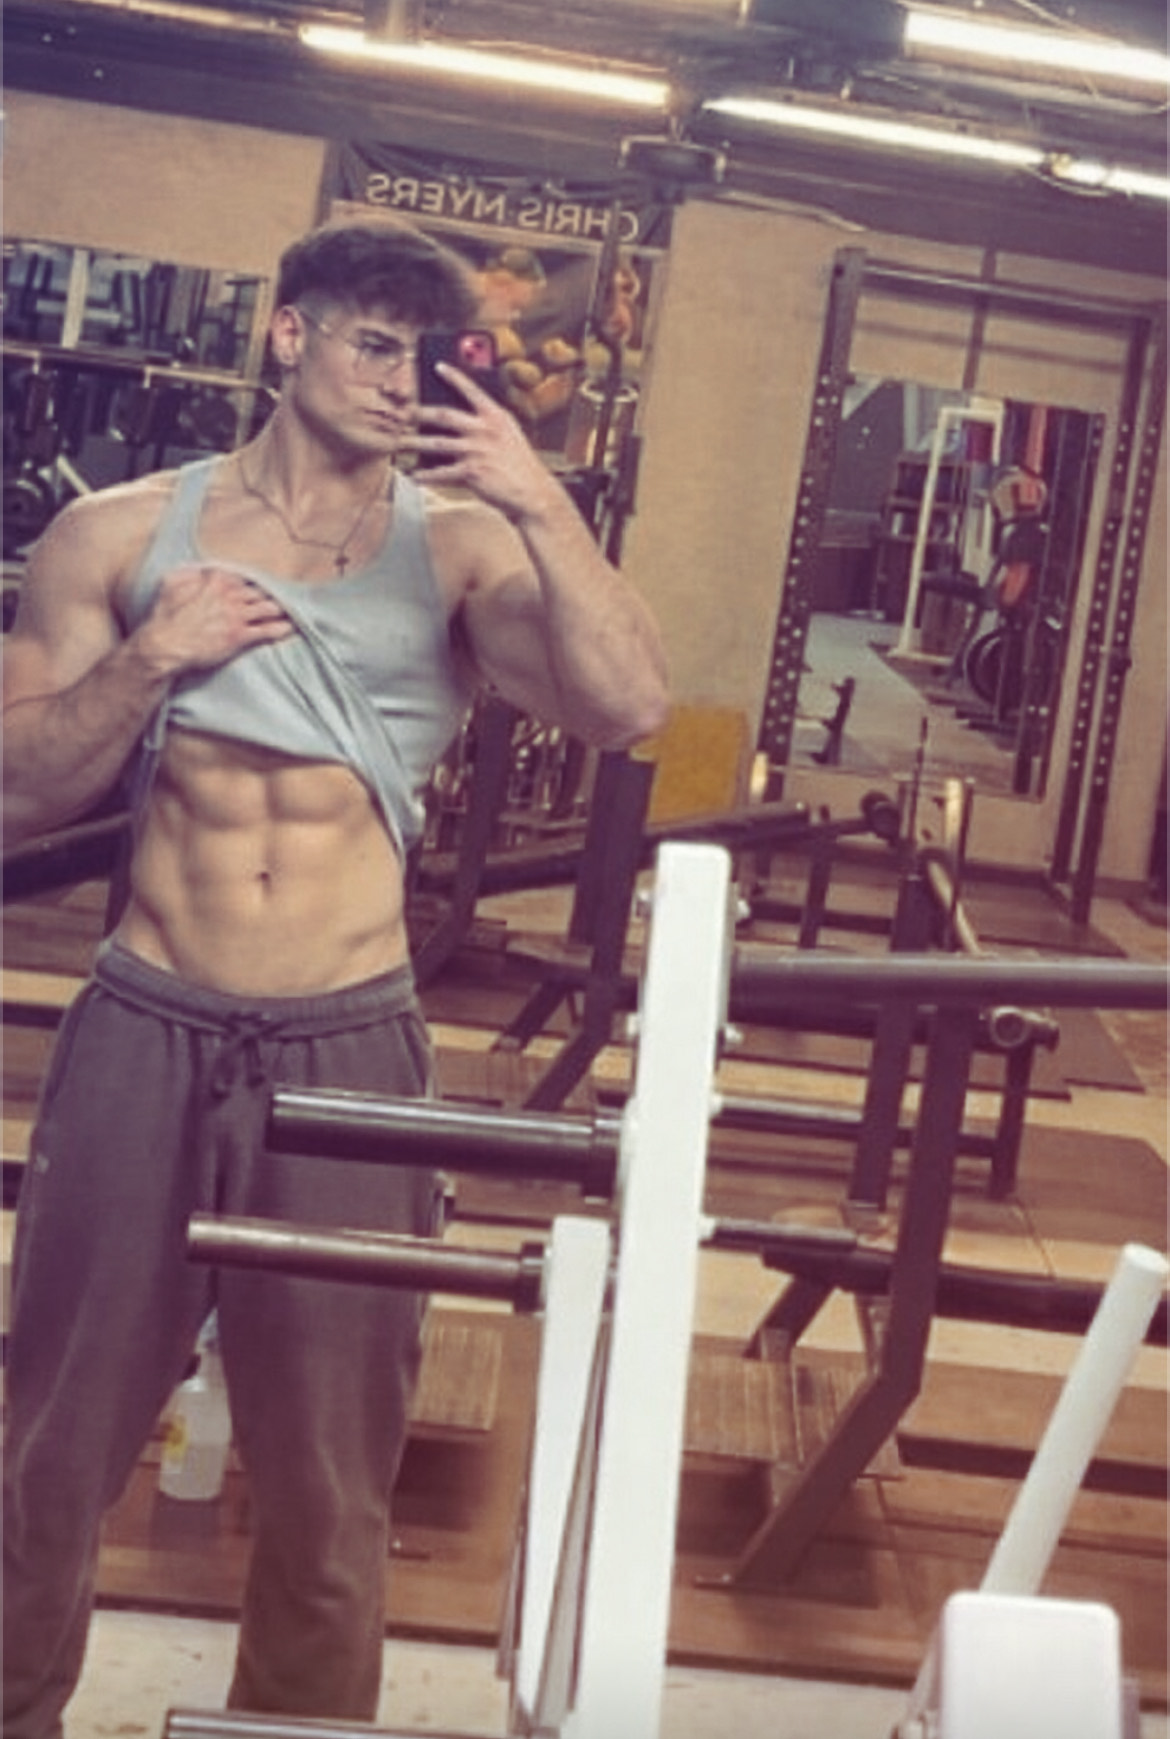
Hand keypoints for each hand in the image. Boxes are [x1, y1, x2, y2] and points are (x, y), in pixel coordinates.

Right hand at [133, 565, 294, 678]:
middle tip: (280, 599)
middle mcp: (229, 596)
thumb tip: (195, 570)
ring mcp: (236, 616)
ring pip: (266, 608)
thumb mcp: (170, 585)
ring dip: (279, 609)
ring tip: (290, 611)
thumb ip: (185, 574)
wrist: (165, 645)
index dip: (249, 584)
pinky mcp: (240, 636)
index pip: (240, 578)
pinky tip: (289, 628)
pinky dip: (280, 629)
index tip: (255, 587)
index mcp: (214, 581)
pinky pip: (267, 630)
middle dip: (268, 595)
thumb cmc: (164, 617)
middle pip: (258, 592)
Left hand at [411, 365, 562, 522]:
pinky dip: (426, 475)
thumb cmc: (521, 466)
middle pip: (444, 414)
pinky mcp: (471, 472)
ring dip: (414, 443)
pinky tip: (415, 476)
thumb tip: (462, 423)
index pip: (471, 390)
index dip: (454, 376)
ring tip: (399, 443)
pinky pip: (442, 472)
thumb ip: (489, 426)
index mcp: (496, 417)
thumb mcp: (510, 437)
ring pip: (436, 442)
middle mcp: (484, 429)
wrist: (534, 492)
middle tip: (404, 412)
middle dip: (420, 412)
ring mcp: (476, 450)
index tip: (438, 366)